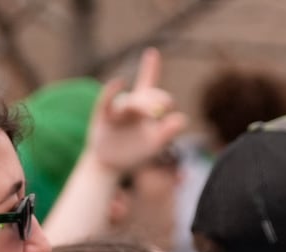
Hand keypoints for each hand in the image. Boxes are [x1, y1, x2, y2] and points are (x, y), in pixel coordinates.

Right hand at [85, 48, 187, 177]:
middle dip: (159, 99)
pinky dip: (112, 90)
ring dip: (144, 106)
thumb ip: (169, 131)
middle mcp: (132, 104)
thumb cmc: (136, 152)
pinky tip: (120, 82)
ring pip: (133, 102)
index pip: (150, 86)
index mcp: (145, 108)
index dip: (150, 68)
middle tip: (165, 108)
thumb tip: (182, 118)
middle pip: (148, 95)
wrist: (112, 165)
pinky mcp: (103, 115)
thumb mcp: (156, 143)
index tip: (152, 53)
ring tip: (153, 114)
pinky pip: (107, 100)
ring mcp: (117, 109)